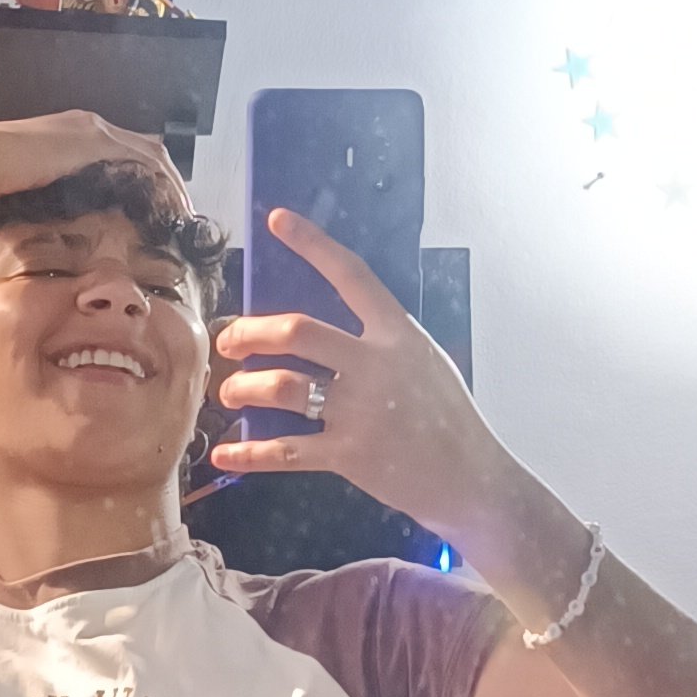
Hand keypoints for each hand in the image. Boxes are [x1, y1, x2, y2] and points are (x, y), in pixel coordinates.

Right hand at [0, 112, 187, 212]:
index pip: (125, 152)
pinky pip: (143, 162)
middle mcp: (89, 125)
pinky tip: (171, 207)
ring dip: (171, 184)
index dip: (148, 178)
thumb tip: (71, 221)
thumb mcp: (34, 186)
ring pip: (151, 154)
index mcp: (75, 133)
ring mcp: (93, 130)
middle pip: (146, 149)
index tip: (159, 206)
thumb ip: (57, 193)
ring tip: (183, 214)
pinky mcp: (94, 141)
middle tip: (181, 211)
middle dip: (167, 180)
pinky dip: (162, 184)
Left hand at [211, 210, 509, 527]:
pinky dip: (249, 453)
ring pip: (283, 387)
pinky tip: (225, 454)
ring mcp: (361, 410)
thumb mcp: (426, 361)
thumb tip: (330, 329)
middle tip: (230, 342)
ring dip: (244, 388)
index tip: (276, 219)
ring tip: (231, 393)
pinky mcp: (349, 454)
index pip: (351, 275)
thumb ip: (383, 341)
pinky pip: (286, 450)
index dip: (311, 243)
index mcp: (398, 333)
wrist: (472, 477)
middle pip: (296, 331)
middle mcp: (376, 364)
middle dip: (250, 333)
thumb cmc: (448, 418)